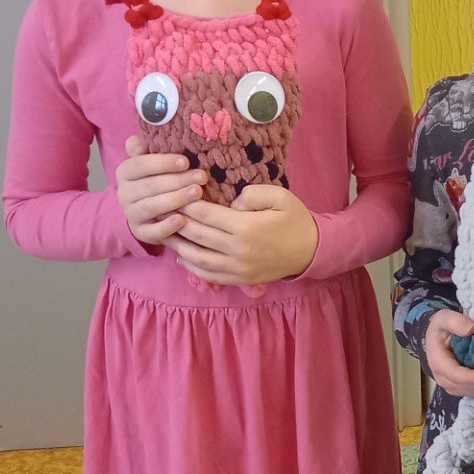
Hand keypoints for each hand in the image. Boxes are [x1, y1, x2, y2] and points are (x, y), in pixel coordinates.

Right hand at [115, 135, 205, 244]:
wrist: (141, 213)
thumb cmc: (153, 180)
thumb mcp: (149, 161)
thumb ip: (147, 146)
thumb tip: (149, 128)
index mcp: (125, 172)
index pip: (140, 164)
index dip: (162, 162)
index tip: (186, 160)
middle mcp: (125, 193)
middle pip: (150, 186)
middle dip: (177, 180)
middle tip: (201, 177)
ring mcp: (132, 214)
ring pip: (152, 207)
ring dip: (175, 200)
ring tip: (197, 193)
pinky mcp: (141, 233)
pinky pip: (153, 232)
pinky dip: (167, 227)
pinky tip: (183, 221)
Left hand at [168, 184, 318, 284]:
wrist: (312, 251)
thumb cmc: (295, 219)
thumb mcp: (280, 196)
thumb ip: (252, 193)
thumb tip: (231, 201)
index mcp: (245, 227)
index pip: (205, 214)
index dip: (186, 204)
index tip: (173, 194)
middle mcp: (237, 250)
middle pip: (196, 235)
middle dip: (176, 221)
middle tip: (161, 209)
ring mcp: (237, 268)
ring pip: (196, 258)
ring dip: (178, 245)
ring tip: (164, 232)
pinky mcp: (239, 279)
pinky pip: (208, 275)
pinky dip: (191, 265)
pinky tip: (182, 254)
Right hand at [425, 309, 473, 397]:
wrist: (436, 337)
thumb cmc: (441, 328)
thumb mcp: (444, 318)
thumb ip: (455, 322)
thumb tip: (471, 329)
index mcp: (437, 361)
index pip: (455, 374)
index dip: (472, 378)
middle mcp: (442, 377)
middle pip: (463, 386)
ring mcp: (449, 384)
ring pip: (469, 391)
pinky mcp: (458, 386)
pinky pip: (472, 391)